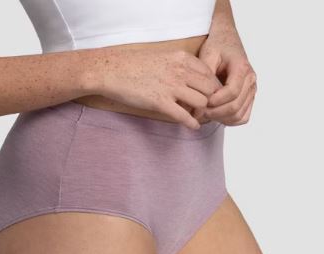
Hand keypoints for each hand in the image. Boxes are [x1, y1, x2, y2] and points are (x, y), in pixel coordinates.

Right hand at [89, 46, 218, 129]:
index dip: (212, 87)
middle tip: (207, 109)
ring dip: (202, 112)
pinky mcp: (160, 102)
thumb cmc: (134, 65)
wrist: (111, 70)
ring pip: (201, 102)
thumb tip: (191, 80)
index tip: (209, 96)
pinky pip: (184, 116)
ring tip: (198, 117)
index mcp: (181, 58)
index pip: (209, 74)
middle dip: (211, 101)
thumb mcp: (162, 57)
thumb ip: (179, 66)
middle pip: (210, 89)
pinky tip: (193, 127)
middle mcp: (180, 71)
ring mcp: (171, 87)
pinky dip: (192, 124)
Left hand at [192, 28, 257, 125]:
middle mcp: (251, 81)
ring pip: (239, 115)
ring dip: (220, 118)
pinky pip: (242, 117)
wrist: (227, 39)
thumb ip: (205, 76)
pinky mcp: (248, 98)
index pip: (231, 92)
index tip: (201, 102)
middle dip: (215, 113)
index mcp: (242, 68)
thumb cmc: (216, 46)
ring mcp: (251, 91)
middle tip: (199, 112)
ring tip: (205, 113)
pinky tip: (215, 115)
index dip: (215, 101)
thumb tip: (201, 100)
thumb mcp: (207, 55)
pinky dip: (228, 120)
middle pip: (235, 107)